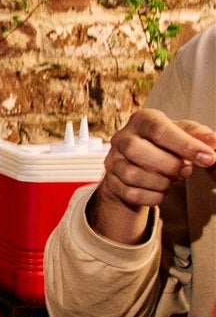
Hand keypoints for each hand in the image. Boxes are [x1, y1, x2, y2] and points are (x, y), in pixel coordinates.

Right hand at [89, 109, 215, 243]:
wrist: (139, 163)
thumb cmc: (164, 144)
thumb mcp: (183, 133)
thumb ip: (198, 136)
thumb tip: (214, 141)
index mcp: (142, 120)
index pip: (159, 130)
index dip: (185, 145)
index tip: (208, 158)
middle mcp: (122, 138)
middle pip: (137, 150)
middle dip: (168, 165)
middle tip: (186, 171)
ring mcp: (113, 160)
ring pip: (132, 175)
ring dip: (160, 182)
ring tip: (172, 180)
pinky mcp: (111, 181)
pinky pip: (130, 193)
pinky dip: (152, 196)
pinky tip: (162, 190)